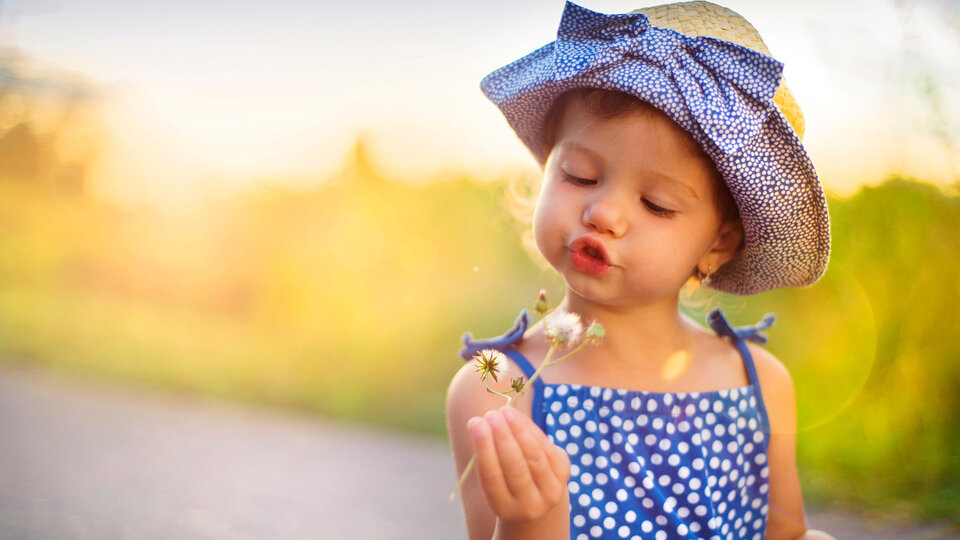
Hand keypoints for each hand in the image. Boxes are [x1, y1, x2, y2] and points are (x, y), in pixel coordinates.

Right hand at [468, 405, 570, 523]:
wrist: (537, 499)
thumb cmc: (505, 483)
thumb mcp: (495, 479)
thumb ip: (487, 455)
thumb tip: (478, 422)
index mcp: (505, 508)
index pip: (492, 477)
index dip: (484, 449)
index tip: (475, 423)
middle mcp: (530, 505)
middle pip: (516, 467)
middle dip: (502, 437)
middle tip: (490, 414)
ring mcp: (551, 491)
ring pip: (534, 456)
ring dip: (518, 429)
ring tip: (504, 411)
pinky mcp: (564, 473)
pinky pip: (546, 447)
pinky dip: (531, 429)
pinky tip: (517, 417)